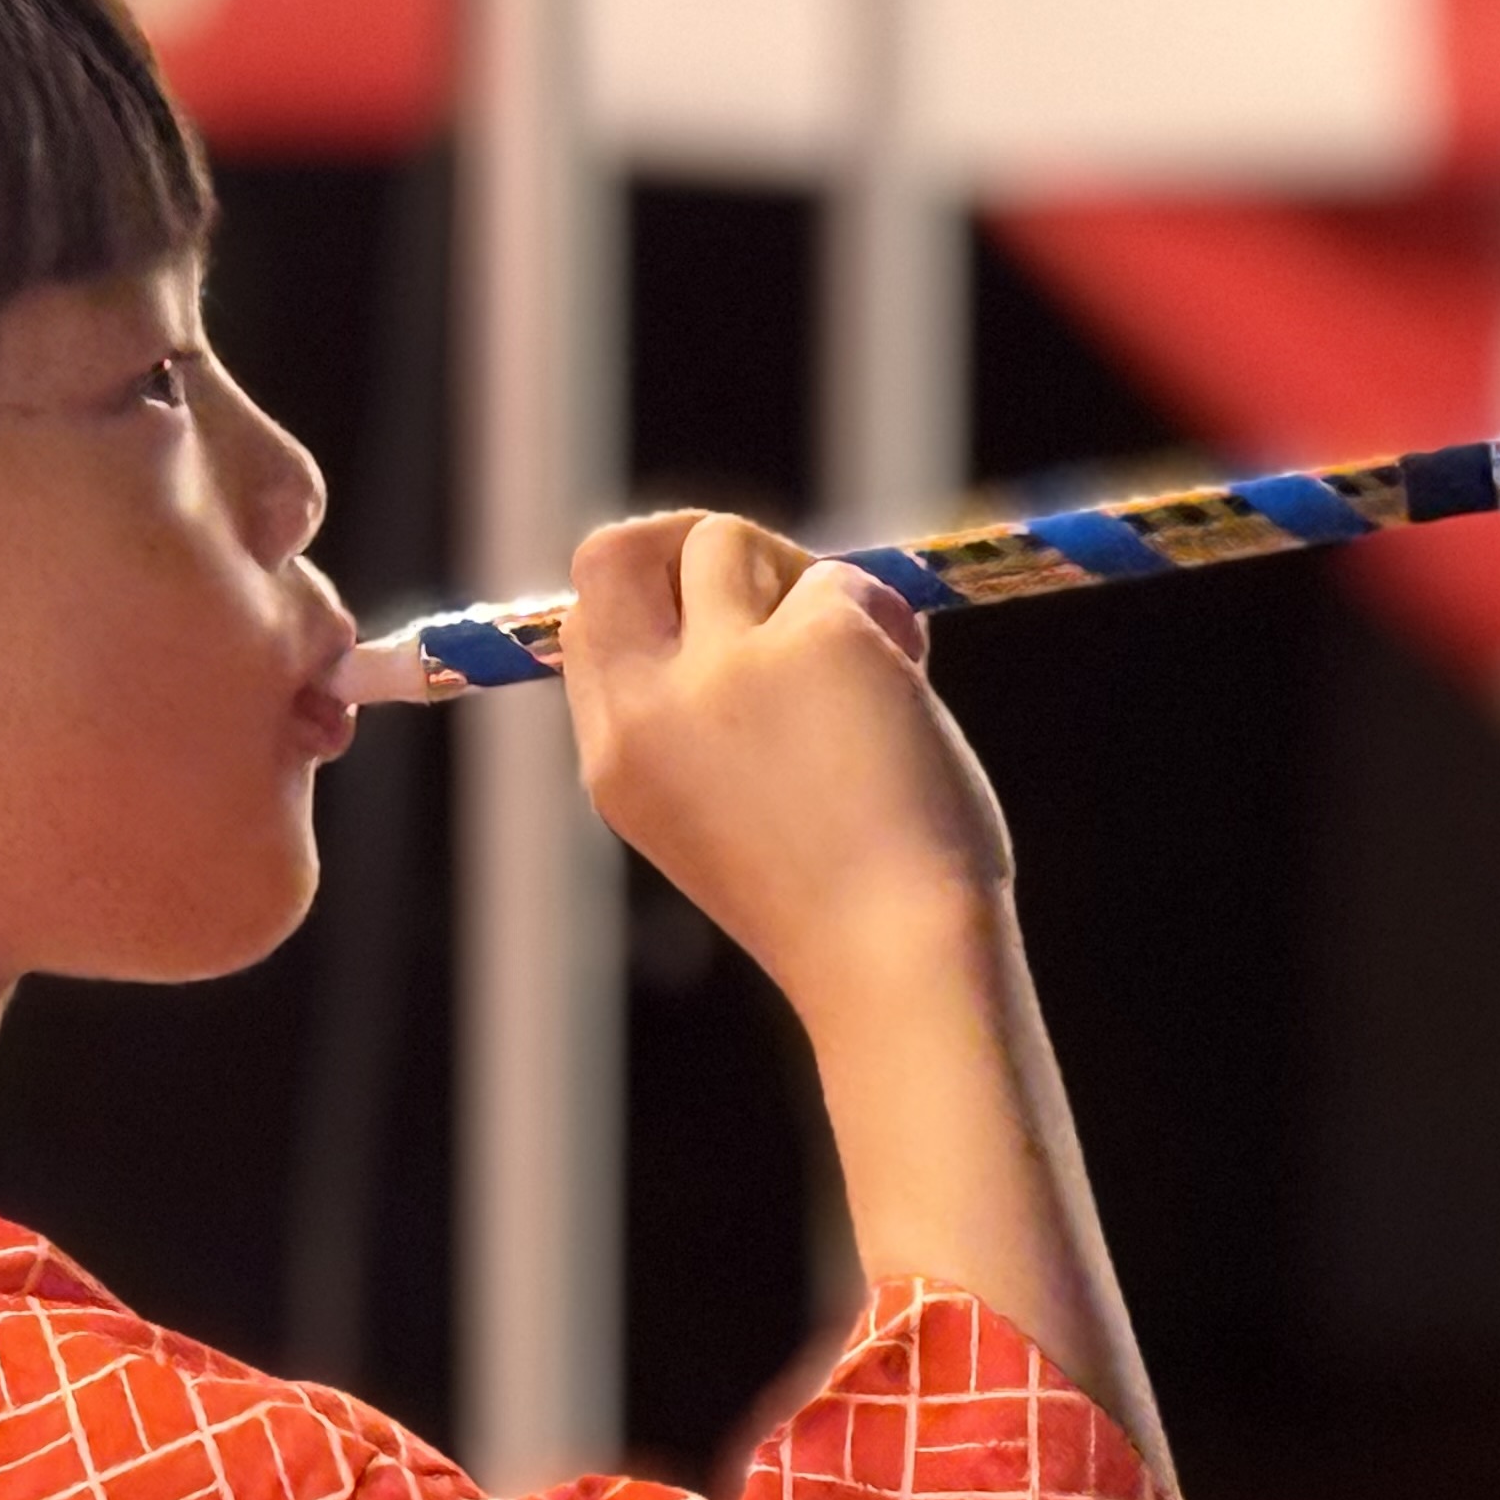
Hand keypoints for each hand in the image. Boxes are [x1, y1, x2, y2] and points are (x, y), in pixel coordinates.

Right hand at [556, 512, 1011, 1022]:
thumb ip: (705, 719)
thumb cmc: (834, 908)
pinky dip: (885, 622)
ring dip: (802, 580)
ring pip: (731, 542)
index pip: (587, 623)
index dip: (649, 594)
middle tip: (778, 578)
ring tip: (868, 664)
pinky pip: (844, 582)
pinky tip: (912, 701)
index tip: (717, 601)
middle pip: (616, 552)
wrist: (900, 960)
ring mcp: (725, 667)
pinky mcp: (816, 638)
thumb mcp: (722, 817)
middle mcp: (648, 708)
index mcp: (615, 763)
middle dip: (688, 539)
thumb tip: (755, 598)